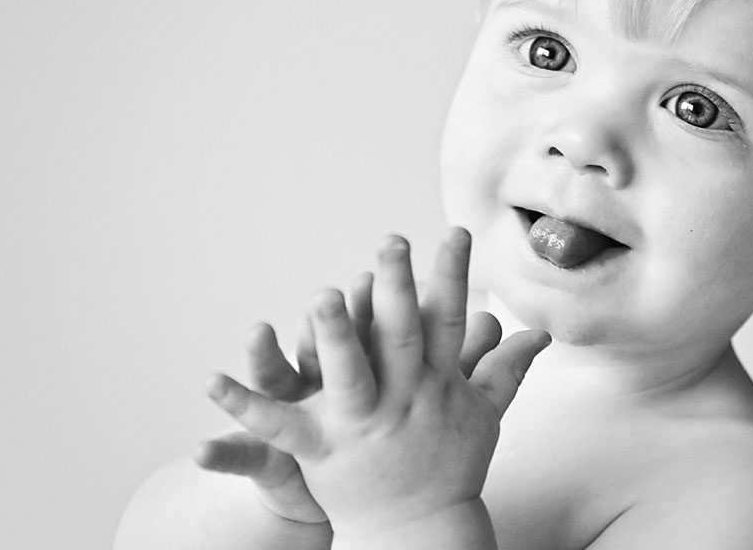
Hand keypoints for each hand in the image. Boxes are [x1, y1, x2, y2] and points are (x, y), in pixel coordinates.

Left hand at [204, 228, 550, 540]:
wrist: (421, 530)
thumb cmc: (451, 466)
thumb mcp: (485, 414)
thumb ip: (507, 368)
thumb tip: (541, 334)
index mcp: (438, 384)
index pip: (448, 321)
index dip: (452, 275)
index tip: (453, 232)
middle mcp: (403, 400)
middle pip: (398, 338)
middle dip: (396, 288)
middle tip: (390, 243)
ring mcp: (362, 426)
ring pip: (348, 376)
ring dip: (336, 337)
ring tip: (324, 296)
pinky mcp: (321, 451)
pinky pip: (277, 426)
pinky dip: (243, 406)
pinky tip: (210, 382)